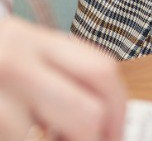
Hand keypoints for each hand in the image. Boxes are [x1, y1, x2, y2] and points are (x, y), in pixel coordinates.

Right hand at [0, 16, 125, 140]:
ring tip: (48, 136)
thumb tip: (102, 119)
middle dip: (93, 139)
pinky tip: (19, 134)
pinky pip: (12, 138)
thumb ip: (62, 74)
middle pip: (83, 113)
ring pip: (41, 139)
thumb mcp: (23, 50)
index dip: (119, 109)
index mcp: (37, 42)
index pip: (101, 72)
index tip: (118, 133)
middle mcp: (16, 65)